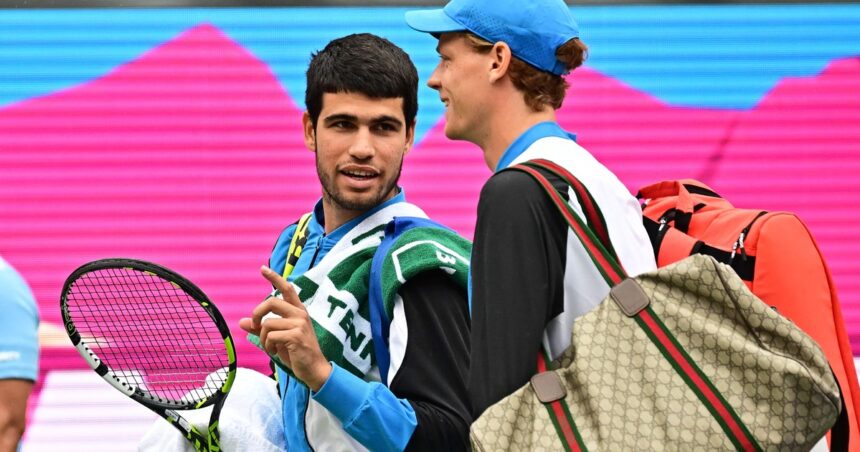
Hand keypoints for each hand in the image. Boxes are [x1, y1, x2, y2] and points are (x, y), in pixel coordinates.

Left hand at [239, 266, 331, 390]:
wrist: (313, 369)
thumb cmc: (297, 353)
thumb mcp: (277, 338)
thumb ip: (262, 329)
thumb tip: (242, 322)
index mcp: (298, 311)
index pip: (287, 289)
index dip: (274, 278)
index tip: (262, 268)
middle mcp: (300, 314)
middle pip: (271, 302)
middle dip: (257, 313)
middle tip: (255, 326)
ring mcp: (299, 324)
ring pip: (268, 323)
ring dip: (263, 338)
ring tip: (271, 347)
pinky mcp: (296, 336)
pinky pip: (271, 336)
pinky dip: (268, 346)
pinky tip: (275, 352)